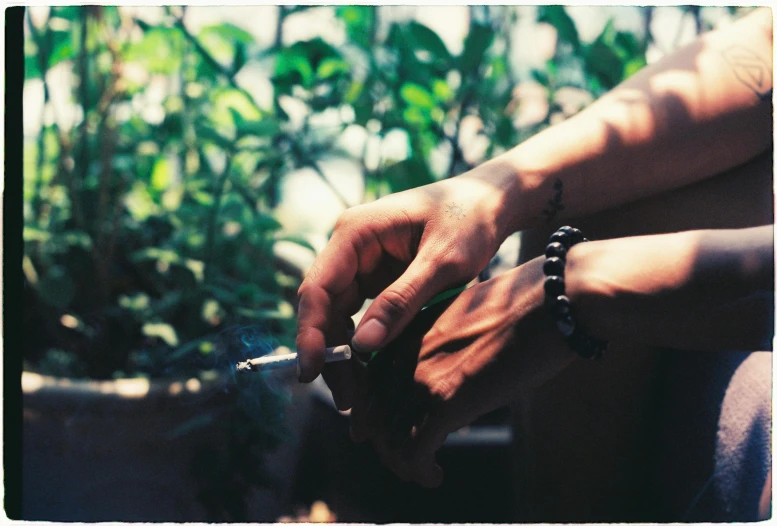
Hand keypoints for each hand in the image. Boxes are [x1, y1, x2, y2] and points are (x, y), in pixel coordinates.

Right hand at [296, 165, 518, 409]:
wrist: (492, 201)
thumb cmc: (471, 219)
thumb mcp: (442, 262)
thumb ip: (401, 301)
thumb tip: (361, 347)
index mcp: (355, 232)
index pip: (317, 287)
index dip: (310, 333)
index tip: (311, 372)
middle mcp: (350, 247)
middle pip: (323, 307)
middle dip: (329, 353)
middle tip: (346, 399)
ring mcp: (362, 264)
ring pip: (338, 316)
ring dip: (343, 354)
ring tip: (357, 397)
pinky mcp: (377, 279)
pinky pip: (360, 316)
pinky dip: (363, 345)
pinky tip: (371, 373)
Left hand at [350, 256, 576, 486]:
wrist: (554, 300)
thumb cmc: (525, 305)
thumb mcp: (468, 318)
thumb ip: (445, 343)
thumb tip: (448, 372)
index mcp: (411, 329)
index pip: (372, 382)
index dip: (373, 414)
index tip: (382, 433)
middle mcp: (408, 351)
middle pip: (375, 413)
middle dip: (386, 445)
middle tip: (405, 461)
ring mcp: (424, 375)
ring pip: (390, 438)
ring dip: (402, 464)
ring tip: (421, 472)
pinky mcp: (448, 400)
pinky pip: (416, 451)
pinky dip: (420, 471)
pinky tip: (435, 475)